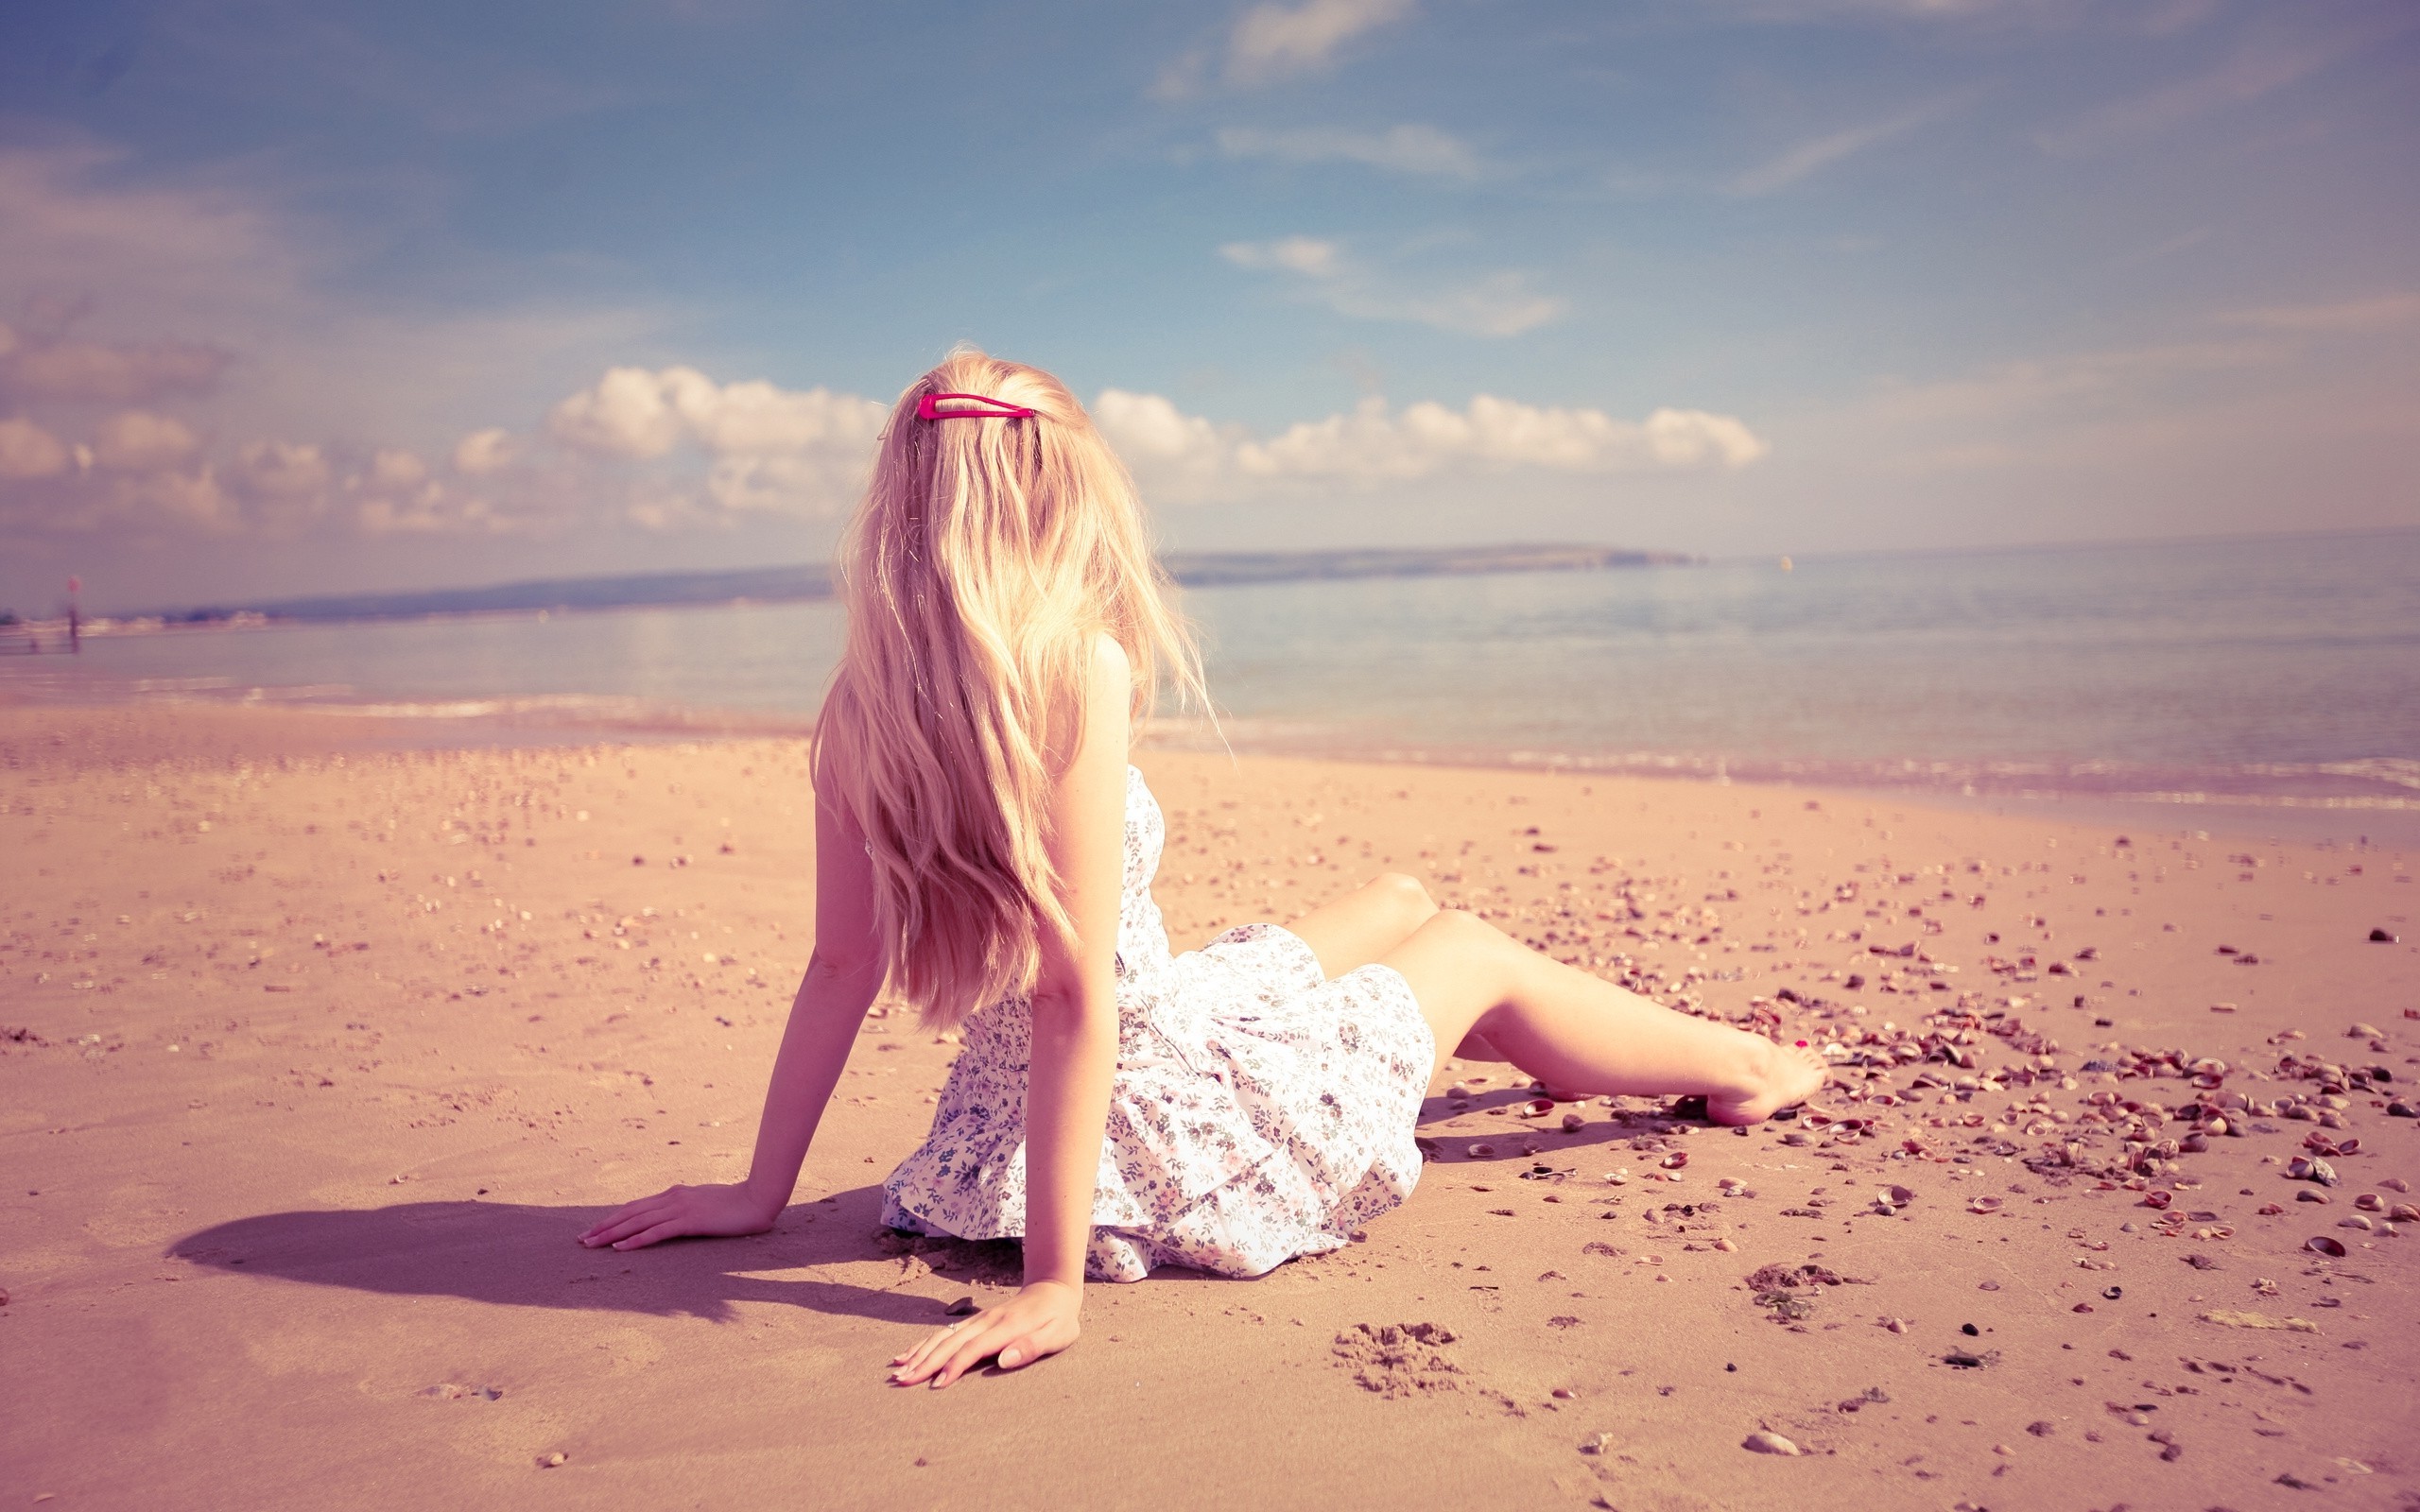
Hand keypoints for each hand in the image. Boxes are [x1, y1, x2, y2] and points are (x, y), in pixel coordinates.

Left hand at [577, 1181, 778, 1249]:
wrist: (759, 1198)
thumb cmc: (737, 1204)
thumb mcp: (706, 1204)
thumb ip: (688, 1209)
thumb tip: (675, 1221)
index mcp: (675, 1194)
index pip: (636, 1207)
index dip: (613, 1218)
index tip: (594, 1229)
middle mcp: (673, 1198)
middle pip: (630, 1213)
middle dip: (603, 1226)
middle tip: (581, 1240)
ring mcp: (680, 1208)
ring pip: (637, 1221)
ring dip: (611, 1234)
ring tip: (590, 1245)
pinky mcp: (690, 1221)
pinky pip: (656, 1232)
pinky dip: (635, 1240)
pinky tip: (620, 1248)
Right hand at [888, 1280, 1080, 1388]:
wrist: (1053, 1288)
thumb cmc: (1058, 1319)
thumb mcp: (1058, 1335)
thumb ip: (1032, 1347)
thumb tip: (1003, 1361)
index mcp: (1006, 1327)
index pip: (974, 1348)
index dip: (954, 1366)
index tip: (937, 1385)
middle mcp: (987, 1321)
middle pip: (950, 1342)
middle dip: (925, 1362)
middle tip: (902, 1381)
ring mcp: (978, 1319)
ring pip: (942, 1336)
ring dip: (919, 1353)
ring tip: (898, 1370)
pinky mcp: (974, 1322)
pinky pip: (945, 1333)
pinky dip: (924, 1343)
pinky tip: (907, 1354)